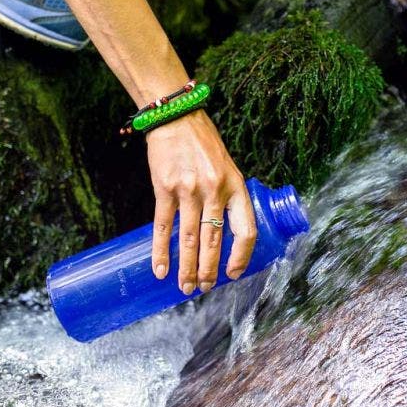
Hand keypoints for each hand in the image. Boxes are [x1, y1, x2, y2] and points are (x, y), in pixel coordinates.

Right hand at [146, 110, 257, 293]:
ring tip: (186, 287)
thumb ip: (228, 197)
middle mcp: (214, 190)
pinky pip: (163, 227)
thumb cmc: (204, 144)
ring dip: (187, 268)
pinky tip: (160, 270)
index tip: (233, 274)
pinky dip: (161, 252)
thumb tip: (225, 234)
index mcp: (236, 186)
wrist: (176, 117)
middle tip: (204, 288)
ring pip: (190, 239)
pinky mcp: (164, 188)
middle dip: (209, 270)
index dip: (241, 256)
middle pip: (214, 241)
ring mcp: (189, 190)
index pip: (245, 230)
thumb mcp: (227, 167)